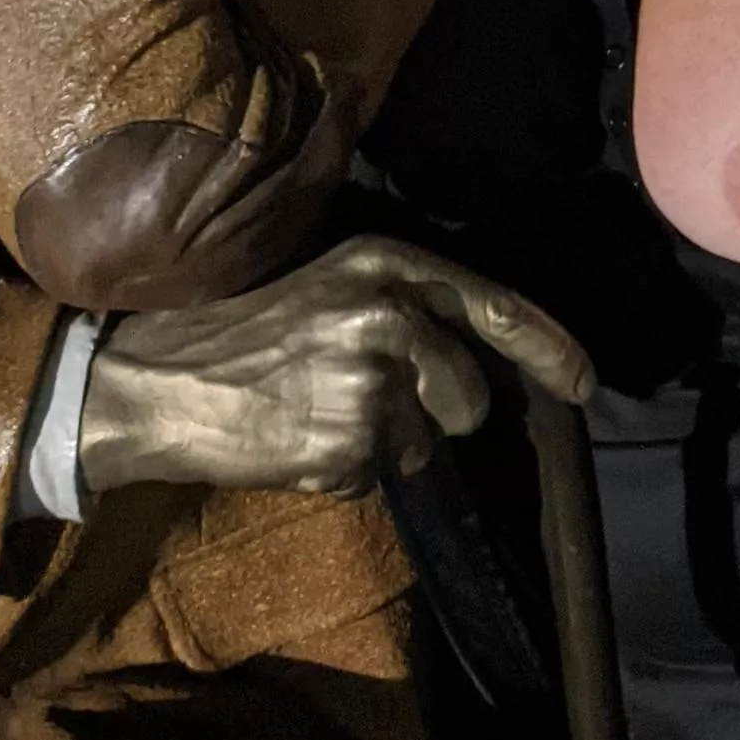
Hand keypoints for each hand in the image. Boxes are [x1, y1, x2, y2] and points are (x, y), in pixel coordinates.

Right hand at [78, 239, 594, 497]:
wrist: (154, 382)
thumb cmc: (238, 338)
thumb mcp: (326, 291)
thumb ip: (404, 312)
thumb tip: (479, 365)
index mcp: (384, 265)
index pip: (495, 306)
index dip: (548, 350)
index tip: (585, 384)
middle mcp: (388, 314)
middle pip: (469, 394)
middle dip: (435, 413)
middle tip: (357, 399)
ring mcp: (372, 379)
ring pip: (423, 441)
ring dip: (382, 443)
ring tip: (314, 413)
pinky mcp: (352, 439)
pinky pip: (379, 474)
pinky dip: (343, 471)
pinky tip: (292, 439)